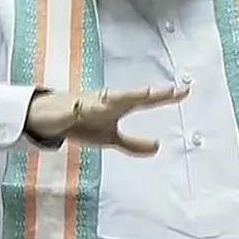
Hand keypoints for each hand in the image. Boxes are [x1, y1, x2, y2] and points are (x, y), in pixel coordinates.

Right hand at [25, 86, 188, 153]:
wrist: (52, 117)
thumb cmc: (83, 123)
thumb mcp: (112, 138)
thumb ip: (134, 144)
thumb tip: (158, 147)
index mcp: (120, 106)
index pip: (147, 101)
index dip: (166, 96)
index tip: (185, 91)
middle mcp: (108, 101)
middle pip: (133, 97)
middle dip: (150, 95)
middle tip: (171, 90)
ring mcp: (91, 104)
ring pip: (110, 98)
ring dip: (127, 96)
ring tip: (146, 94)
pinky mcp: (72, 110)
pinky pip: (81, 109)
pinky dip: (88, 108)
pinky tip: (94, 109)